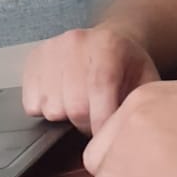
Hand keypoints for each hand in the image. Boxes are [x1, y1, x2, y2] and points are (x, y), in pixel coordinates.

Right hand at [21, 26, 161, 134]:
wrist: (108, 40)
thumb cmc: (127, 64)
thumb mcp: (145, 78)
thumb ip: (140, 103)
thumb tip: (129, 132)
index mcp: (108, 45)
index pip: (99, 88)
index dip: (102, 121)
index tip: (106, 135)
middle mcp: (76, 42)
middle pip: (74, 105)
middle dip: (86, 124)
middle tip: (94, 121)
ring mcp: (52, 49)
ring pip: (51, 108)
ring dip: (65, 117)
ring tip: (79, 106)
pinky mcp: (34, 59)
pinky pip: (31, 103)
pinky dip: (45, 110)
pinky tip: (61, 99)